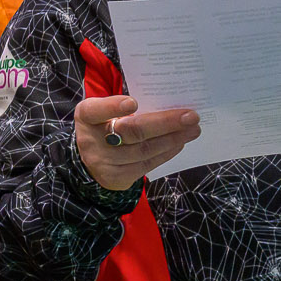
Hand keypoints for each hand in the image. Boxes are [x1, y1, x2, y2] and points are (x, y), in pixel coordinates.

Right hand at [75, 94, 200, 190]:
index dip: (113, 107)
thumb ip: (124, 107)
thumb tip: (167, 106)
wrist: (90, 159)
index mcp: (87, 117)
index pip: (96, 111)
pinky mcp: (116, 177)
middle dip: (164, 123)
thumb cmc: (104, 127)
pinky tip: (179, 143)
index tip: (133, 103)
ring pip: (144, 150)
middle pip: (131, 132)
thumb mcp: (104, 112)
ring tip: (193, 130)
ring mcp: (103, 162)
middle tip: (190, 116)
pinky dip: (167, 153)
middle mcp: (91, 140)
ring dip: (173, 139)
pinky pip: (147, 164)